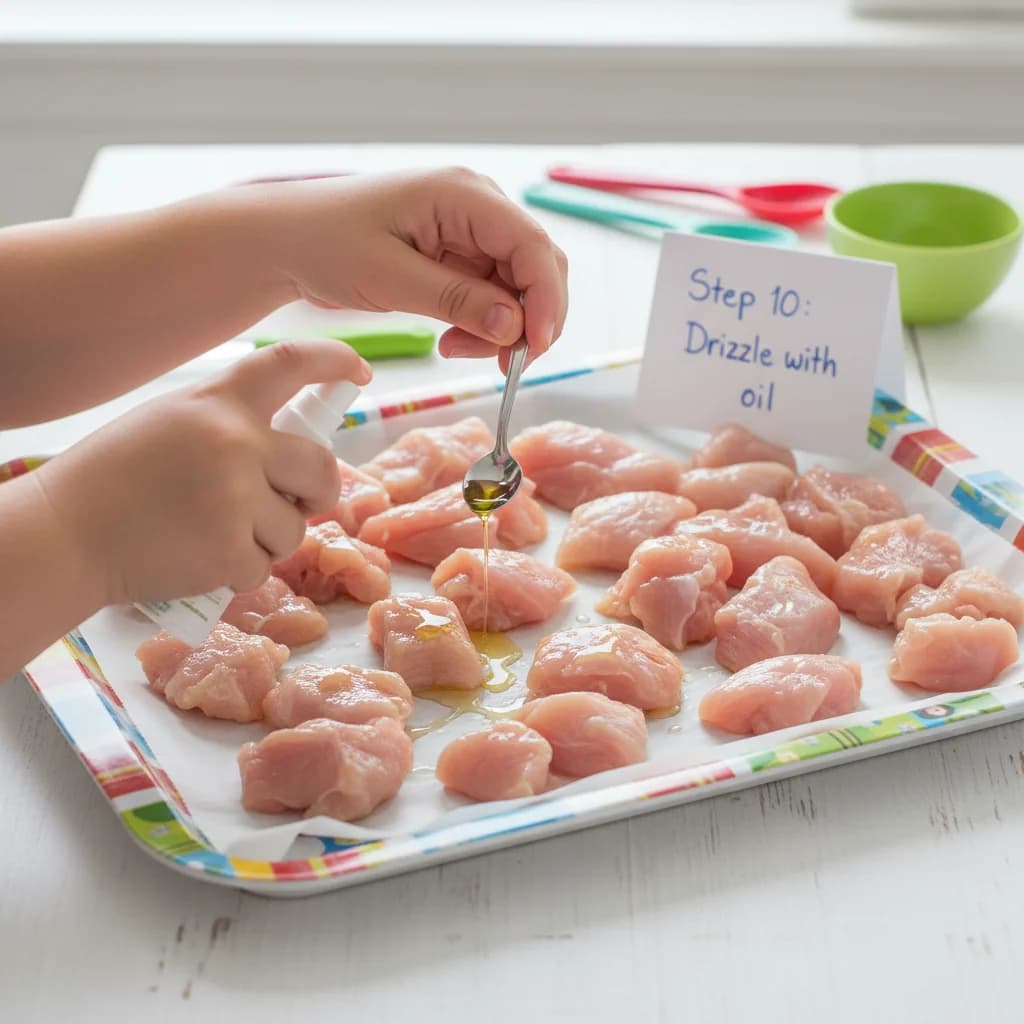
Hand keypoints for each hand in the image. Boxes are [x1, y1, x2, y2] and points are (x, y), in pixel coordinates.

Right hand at [34, 339, 371, 605]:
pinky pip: (265, 567)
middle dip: (319, 491)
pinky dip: (239, 571)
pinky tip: (196, 558)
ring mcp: (236, 498)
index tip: (358, 371)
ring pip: (295, 527)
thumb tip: (293, 451)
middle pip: (322, 466)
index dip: (332, 361)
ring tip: (212, 532)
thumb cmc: (113, 480)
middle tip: (300, 502)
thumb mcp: (171, 424)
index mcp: (216, 403)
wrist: (63, 535)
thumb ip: (230, 427)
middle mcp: (235, 442)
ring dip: (267, 538)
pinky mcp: (230, 551)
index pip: (289, 364)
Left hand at [269, 167, 568, 368]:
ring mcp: (471, 231)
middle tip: (501, 362)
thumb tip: (515, 327)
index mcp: (463, 194)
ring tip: (456, 349)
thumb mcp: (388, 277)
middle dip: (529, 319)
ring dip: (503, 328)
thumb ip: (456, 301)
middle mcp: (477, 206)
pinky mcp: (460, 256)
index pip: (533, 245)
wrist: (287, 240)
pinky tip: (452, 340)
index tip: (535, 347)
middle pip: (538, 267)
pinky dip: (483, 325)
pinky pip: (493, 296)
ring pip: (520, 288)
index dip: (546, 299)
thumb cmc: (325, 243)